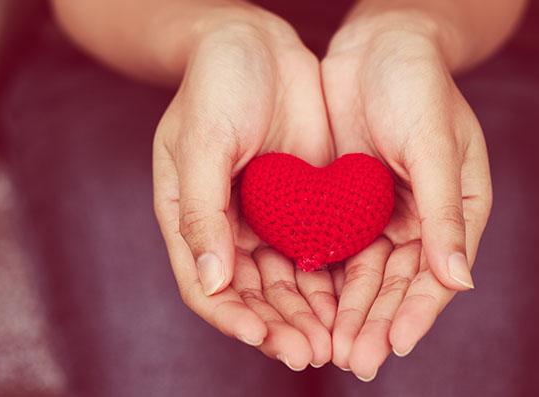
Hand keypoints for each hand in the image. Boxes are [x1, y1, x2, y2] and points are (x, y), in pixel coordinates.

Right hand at [152, 7, 336, 369]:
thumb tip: (211, 283)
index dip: (234, 317)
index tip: (264, 338)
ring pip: (286, 283)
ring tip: (332, 342)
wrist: (259, 43)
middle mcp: (228, 228)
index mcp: (189, 219)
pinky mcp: (303, 206)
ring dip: (306, 315)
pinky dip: (329, 282)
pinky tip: (349, 304)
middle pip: (252, 295)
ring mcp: (266, 219)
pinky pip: (316, 252)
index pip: (206, 286)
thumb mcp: (201, 144)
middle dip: (278, 326)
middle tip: (309, 353)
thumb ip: (202, 213)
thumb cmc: (216, 86)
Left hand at [321, 15, 492, 378]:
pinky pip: (337, 247)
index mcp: (457, 208)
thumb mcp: (433, 146)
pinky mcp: (349, 202)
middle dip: (376, 322)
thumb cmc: (417, 86)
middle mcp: (422, 217)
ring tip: (328, 348)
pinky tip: (309, 305)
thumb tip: (460, 281)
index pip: (438, 273)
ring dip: (350, 311)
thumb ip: (444, 214)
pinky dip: (327, 277)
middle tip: (351, 361)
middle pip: (399, 282)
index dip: (417, 311)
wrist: (377, 43)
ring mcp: (384, 211)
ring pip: (366, 273)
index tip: (393, 345)